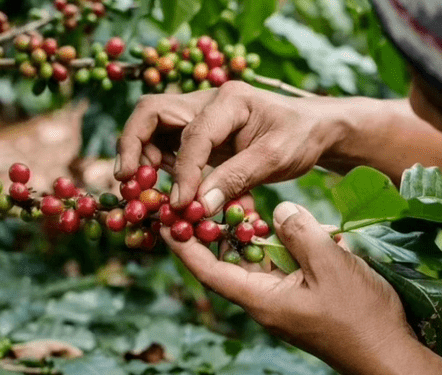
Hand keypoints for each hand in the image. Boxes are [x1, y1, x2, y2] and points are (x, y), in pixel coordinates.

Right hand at [116, 81, 344, 214]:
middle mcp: (207, 101)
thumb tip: (198, 207)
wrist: (313, 129)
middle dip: (133, 146)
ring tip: (145, 190)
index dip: (184, 171)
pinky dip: (161, 167)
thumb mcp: (275, 159)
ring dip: (144, 158)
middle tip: (127, 181)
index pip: (193, 134)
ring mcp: (200, 116)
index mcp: (229, 100)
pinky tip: (170, 190)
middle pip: (151, 113)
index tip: (180, 204)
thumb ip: (236, 180)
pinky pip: (168, 146)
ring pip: (153, 129)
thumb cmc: (299, 138)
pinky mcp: (200, 134)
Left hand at [160, 201, 413, 374]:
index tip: (165, 219)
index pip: (209, 270)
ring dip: (249, 237)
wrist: (391, 356)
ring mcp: (284, 304)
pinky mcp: (303, 302)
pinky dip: (279, 247)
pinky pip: (281, 270)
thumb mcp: (329, 264)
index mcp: (261, 299)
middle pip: (228, 264)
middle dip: (214, 232)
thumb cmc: (360, 315)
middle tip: (203, 198)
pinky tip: (290, 228)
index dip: (184, 244)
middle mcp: (265, 303)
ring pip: (256, 264)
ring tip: (240, 205)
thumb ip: (299, 232)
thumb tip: (278, 211)